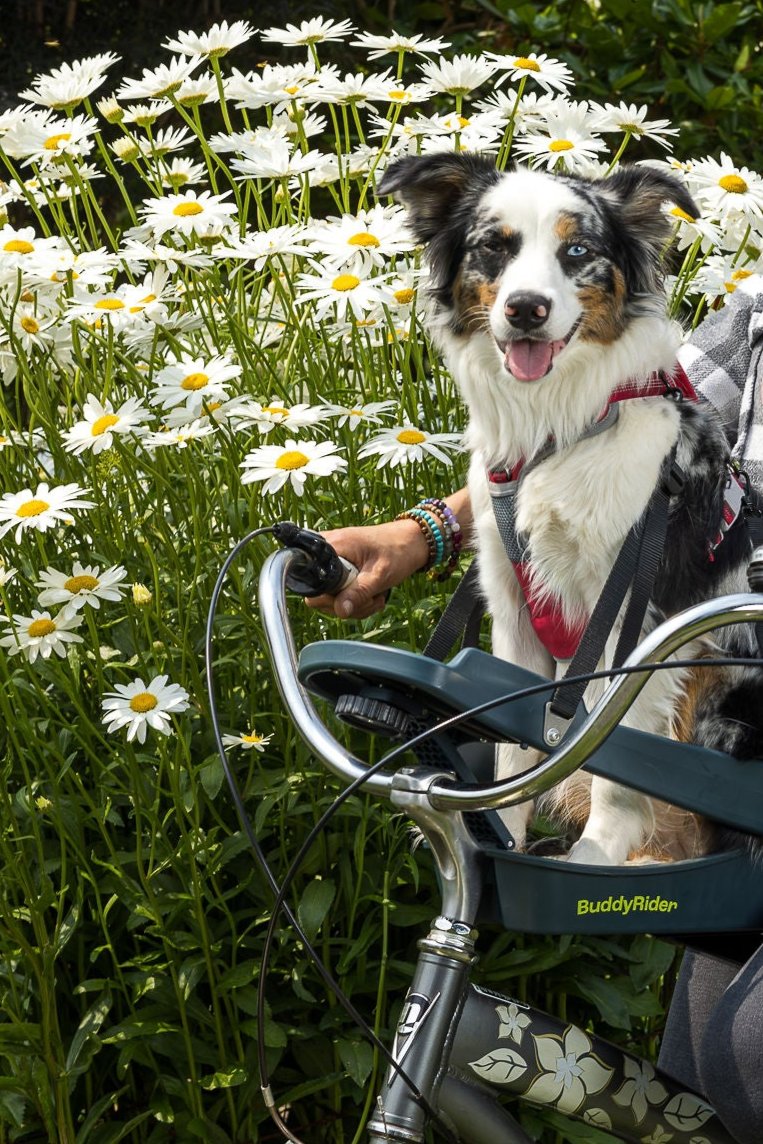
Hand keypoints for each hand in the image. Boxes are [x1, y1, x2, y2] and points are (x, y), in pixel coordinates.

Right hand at [306, 518, 428, 617]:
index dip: (326, 596)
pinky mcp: (342, 571)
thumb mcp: (379, 575)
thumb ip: (358, 593)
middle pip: (318, 595)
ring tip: (375, 596)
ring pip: (331, 600)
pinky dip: (358, 602)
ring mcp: (334, 562)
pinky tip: (374, 596)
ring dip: (355, 605)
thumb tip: (340, 611)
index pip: (309, 580)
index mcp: (332, 546)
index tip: (349, 597)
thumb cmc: (398, 551)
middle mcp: (328, 552)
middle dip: (345, 605)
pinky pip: (341, 596)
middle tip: (369, 599)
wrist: (413, 542)